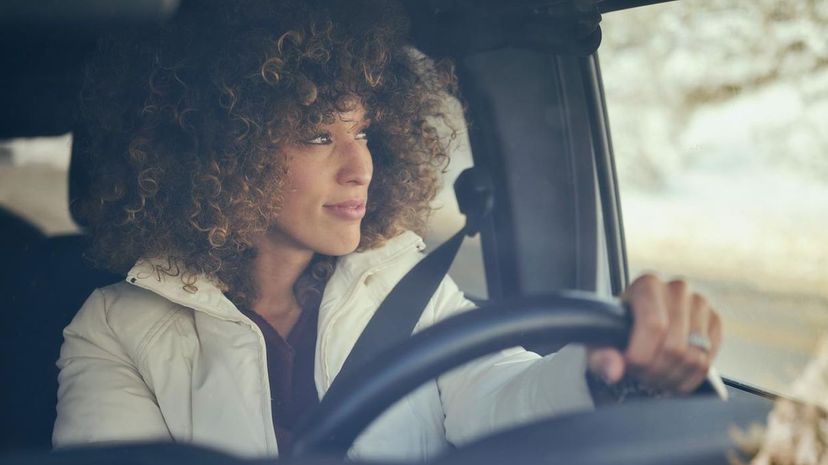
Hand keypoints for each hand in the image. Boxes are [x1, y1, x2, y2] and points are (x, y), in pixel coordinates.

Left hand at [587, 274, 722, 393]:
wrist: (638, 326)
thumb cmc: (617, 331)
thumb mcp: (600, 342)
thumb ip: (601, 356)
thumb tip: (614, 370)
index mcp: (647, 285)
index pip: (654, 325)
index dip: (642, 355)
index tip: (630, 365)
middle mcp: (677, 289)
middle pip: (674, 346)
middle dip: (655, 370)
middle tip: (642, 373)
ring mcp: (699, 304)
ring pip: (694, 357)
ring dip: (672, 377)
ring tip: (655, 375)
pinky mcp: (714, 322)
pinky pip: (708, 361)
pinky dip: (689, 377)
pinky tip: (673, 372)